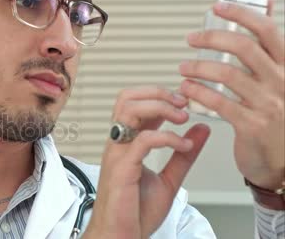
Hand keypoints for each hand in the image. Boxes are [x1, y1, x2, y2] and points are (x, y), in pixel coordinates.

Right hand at [83, 87, 210, 238]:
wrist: (121, 235)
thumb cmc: (136, 211)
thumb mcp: (170, 178)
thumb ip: (183, 155)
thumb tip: (200, 131)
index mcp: (127, 142)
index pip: (135, 102)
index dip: (160, 95)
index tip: (184, 102)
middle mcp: (119, 142)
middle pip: (127, 97)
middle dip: (158, 93)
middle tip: (183, 102)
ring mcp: (118, 152)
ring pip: (129, 109)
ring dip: (160, 107)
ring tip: (182, 117)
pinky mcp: (122, 166)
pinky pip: (144, 139)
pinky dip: (168, 137)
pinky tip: (184, 146)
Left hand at [179, 0, 284, 189]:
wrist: (282, 161)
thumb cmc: (275, 116)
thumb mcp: (278, 78)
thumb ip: (268, 46)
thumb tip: (266, 3)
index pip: (267, 31)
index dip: (241, 14)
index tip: (218, 7)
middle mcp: (281, 82)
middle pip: (244, 48)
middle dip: (212, 38)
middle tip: (192, 39)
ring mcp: (268, 104)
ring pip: (228, 74)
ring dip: (198, 66)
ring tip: (183, 68)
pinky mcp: (252, 125)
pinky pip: (219, 102)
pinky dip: (197, 92)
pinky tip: (186, 89)